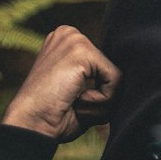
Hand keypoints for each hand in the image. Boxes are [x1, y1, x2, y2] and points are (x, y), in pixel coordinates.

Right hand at [1, 26, 120, 142]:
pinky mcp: (81, 52)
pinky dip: (101, 100)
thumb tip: (131, 83)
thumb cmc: (51, 116)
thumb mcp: (80, 92)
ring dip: (99, 102)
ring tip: (72, 103)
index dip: (97, 92)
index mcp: (66, 41)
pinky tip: (76, 100)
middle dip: (100, 96)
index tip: (68, 99)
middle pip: (112, 70)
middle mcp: (69, 33)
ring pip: (115, 77)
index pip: (106, 67)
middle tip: (70, 104)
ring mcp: (74, 40)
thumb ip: (102, 83)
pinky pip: (115, 81)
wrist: (29, 126)